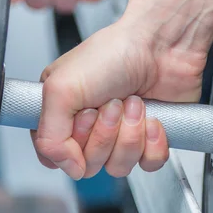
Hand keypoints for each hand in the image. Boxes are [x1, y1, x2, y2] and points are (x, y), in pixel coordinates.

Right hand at [33, 18, 205, 178]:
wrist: (163, 44)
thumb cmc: (115, 51)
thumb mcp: (61, 88)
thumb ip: (49, 136)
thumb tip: (68, 168)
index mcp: (62, 111)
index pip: (55, 155)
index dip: (71, 145)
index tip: (84, 116)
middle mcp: (90, 124)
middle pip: (89, 163)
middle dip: (105, 133)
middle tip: (113, 103)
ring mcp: (121, 132)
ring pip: (119, 166)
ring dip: (130, 134)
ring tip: (134, 103)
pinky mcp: (149, 137)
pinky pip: (148, 163)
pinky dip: (153, 142)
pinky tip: (153, 117)